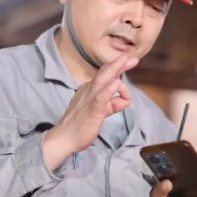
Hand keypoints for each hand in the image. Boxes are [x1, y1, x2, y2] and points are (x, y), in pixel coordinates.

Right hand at [43, 55, 137, 169]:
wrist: (64, 139)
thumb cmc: (81, 126)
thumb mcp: (101, 111)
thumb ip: (112, 104)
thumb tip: (124, 100)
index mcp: (90, 90)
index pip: (105, 75)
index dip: (117, 67)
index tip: (128, 61)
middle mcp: (89, 90)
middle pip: (105, 73)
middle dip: (119, 64)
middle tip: (132, 58)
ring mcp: (89, 98)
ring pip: (103, 80)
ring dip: (115, 69)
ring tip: (125, 60)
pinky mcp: (92, 110)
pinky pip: (101, 97)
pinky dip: (109, 89)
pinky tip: (116, 84)